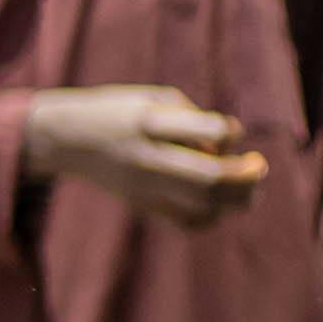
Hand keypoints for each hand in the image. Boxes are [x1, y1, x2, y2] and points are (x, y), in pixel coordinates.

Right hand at [28, 85, 264, 228]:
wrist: (65, 139)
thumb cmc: (116, 111)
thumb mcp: (151, 98)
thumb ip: (193, 118)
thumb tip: (226, 151)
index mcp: (150, 122)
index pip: (212, 131)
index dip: (232, 132)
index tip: (229, 131)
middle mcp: (147, 156)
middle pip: (212, 178)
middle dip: (248, 175)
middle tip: (257, 164)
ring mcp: (144, 185)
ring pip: (206, 205)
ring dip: (238, 198)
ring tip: (245, 185)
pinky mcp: (142, 204)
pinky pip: (188, 223)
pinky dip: (213, 216)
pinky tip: (216, 202)